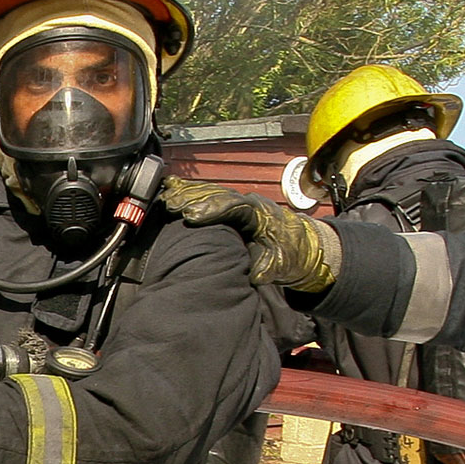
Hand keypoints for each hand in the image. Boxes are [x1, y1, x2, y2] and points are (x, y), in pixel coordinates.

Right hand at [159, 177, 338, 290]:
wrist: (298, 245)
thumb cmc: (288, 253)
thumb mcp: (282, 263)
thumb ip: (269, 266)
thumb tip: (257, 273)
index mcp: (259, 214)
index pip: (234, 206)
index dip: (212, 209)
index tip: (192, 215)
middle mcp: (247, 203)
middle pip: (217, 194)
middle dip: (193, 198)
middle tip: (170, 204)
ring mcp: (238, 202)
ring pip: (210, 192)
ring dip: (188, 193)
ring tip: (166, 197)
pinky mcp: (230, 206)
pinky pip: (207, 195)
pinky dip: (189, 191)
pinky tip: (171, 189)